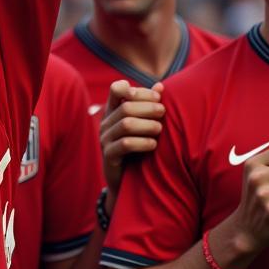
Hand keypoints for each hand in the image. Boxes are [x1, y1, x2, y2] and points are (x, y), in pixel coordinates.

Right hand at [100, 79, 165, 201]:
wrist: (127, 182)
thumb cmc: (138, 148)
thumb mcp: (141, 125)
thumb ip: (148, 105)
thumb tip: (160, 86)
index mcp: (112, 110)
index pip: (117, 89)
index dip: (137, 89)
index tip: (157, 97)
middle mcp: (106, 122)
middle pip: (126, 106)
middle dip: (148, 107)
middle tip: (163, 111)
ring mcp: (105, 139)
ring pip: (126, 124)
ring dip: (147, 125)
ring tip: (160, 129)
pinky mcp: (109, 156)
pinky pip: (125, 145)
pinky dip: (142, 142)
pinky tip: (154, 144)